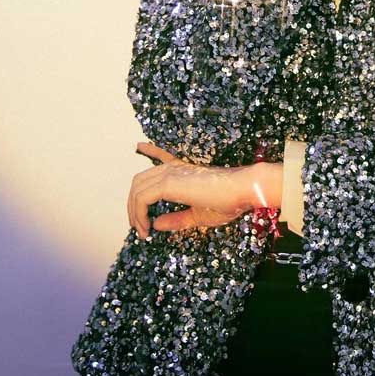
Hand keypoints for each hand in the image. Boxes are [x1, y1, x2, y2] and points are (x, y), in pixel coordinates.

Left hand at [127, 141, 253, 237]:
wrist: (241, 190)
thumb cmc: (228, 201)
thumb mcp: (198, 216)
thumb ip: (177, 220)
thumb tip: (156, 224)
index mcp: (182, 170)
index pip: (160, 156)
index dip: (149, 150)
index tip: (140, 145)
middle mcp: (173, 168)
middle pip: (140, 181)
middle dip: (133, 204)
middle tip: (138, 225)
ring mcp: (169, 173)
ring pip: (137, 189)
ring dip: (134, 212)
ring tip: (142, 231)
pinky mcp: (169, 183)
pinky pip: (142, 198)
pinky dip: (139, 214)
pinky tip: (146, 227)